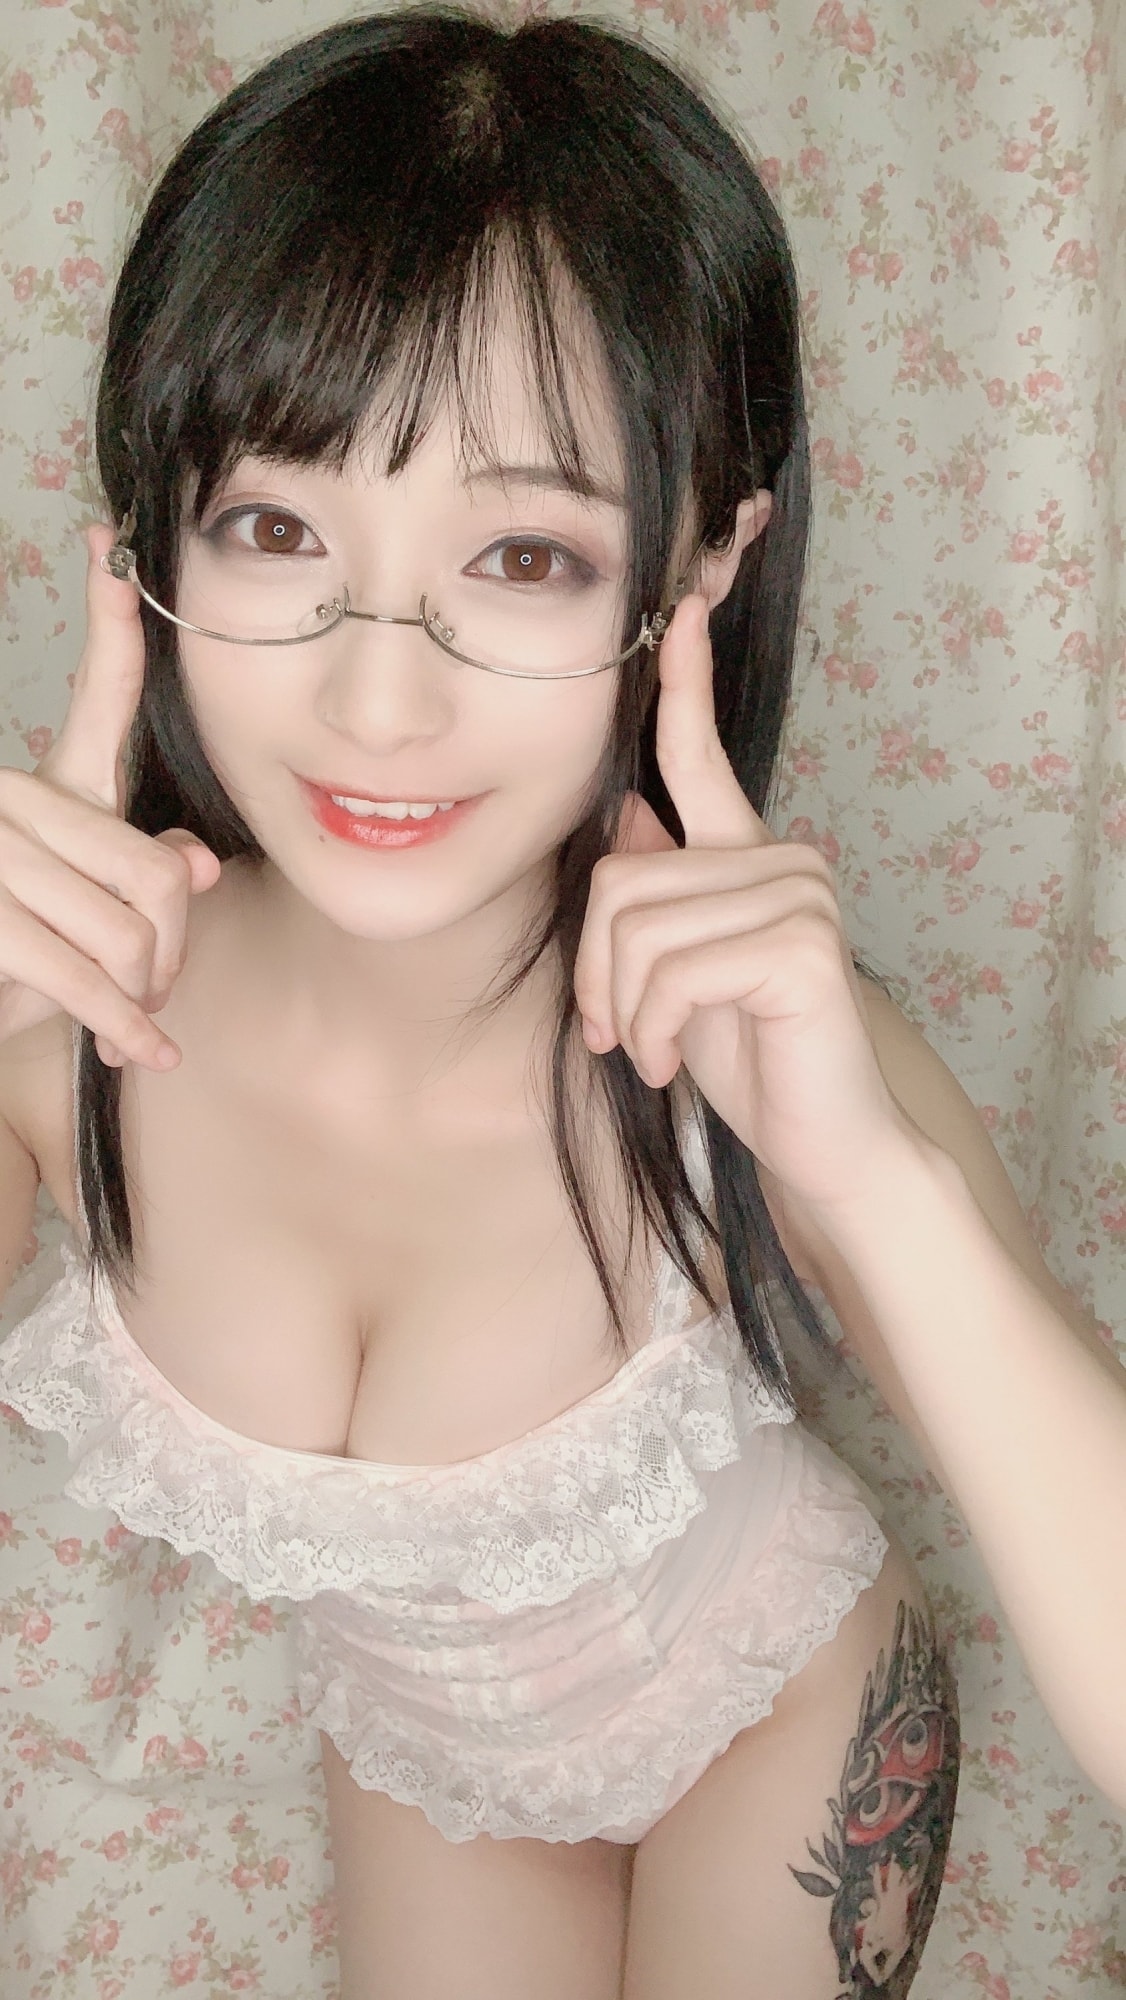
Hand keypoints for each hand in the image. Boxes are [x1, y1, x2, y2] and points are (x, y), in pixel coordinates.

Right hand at [0, 523, 220, 1070]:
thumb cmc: (25, 961)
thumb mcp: (89, 913)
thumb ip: (141, 870)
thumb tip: (195, 863)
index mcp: (51, 788)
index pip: (94, 696)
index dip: (108, 621)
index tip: (109, 545)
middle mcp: (14, 803)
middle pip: (155, 870)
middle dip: (171, 950)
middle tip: (154, 990)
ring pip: (130, 930)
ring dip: (142, 994)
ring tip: (127, 1017)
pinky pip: (85, 978)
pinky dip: (124, 1029)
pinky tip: (145, 1054)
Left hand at [573, 594, 917, 1217]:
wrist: (819, 1142)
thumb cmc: (746, 1060)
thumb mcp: (673, 975)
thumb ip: (655, 895)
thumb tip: (628, 814)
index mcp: (745, 857)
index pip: (701, 757)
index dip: (685, 683)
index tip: (677, 610)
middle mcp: (781, 858)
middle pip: (619, 881)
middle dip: (595, 974)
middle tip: (611, 1035)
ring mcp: (798, 894)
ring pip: (638, 930)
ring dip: (623, 1013)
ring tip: (649, 1055)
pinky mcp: (800, 944)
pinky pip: (672, 971)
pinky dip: (650, 1032)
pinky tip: (669, 1066)